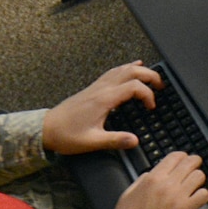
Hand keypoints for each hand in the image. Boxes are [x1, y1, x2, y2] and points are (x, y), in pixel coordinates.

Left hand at [42, 61, 159, 155]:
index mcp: (104, 99)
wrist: (45, 129)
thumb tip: (135, 141)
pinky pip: (113, 72)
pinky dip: (126, 68)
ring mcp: (96, 86)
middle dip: (150, 76)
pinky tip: (131, 67)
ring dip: (140, 70)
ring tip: (152, 76)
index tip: (151, 107)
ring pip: (122, 69)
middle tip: (161, 86)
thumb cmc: (66, 135)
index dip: (147, 95)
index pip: (134, 87)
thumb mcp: (92, 142)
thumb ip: (115, 140)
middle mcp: (101, 89)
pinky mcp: (92, 88)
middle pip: (131, 72)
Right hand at [99, 152, 207, 208]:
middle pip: (191, 162)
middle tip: (194, 168)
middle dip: (194, 163)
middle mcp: (167, 185)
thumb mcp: (128, 193)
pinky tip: (196, 200)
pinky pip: (204, 195)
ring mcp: (178, 198)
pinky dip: (202, 196)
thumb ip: (142, 180)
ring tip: (194, 185)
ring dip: (198, 180)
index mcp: (152, 178)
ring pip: (199, 176)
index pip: (175, 156)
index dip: (183, 157)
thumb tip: (153, 173)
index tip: (185, 160)